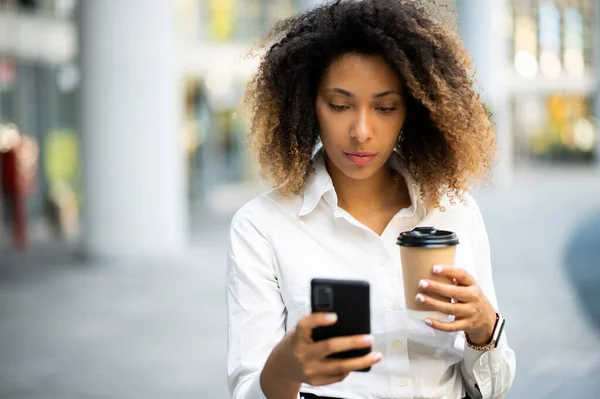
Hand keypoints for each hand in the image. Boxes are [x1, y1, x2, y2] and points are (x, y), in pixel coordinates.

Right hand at [263, 312, 381, 386]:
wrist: (281, 367)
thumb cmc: (295, 342)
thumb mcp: (298, 331)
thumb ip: (314, 326)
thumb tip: (344, 319)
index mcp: (296, 337)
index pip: (305, 326)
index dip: (319, 320)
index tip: (335, 316)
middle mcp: (302, 354)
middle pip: (330, 347)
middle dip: (352, 342)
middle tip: (369, 338)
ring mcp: (309, 370)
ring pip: (339, 366)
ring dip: (361, 361)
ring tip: (376, 355)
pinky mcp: (315, 381)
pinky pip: (337, 376)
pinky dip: (350, 369)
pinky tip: (360, 363)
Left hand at [416, 265, 495, 343]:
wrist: (487, 320)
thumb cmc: (471, 298)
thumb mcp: (468, 287)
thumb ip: (455, 279)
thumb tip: (431, 269)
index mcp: (473, 285)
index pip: (463, 275)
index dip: (449, 271)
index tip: (434, 268)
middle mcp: (474, 298)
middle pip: (455, 292)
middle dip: (437, 288)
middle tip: (421, 283)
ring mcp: (471, 313)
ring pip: (451, 309)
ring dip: (434, 304)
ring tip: (419, 298)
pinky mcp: (466, 325)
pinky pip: (451, 326)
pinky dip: (439, 325)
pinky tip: (427, 320)